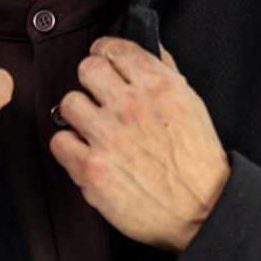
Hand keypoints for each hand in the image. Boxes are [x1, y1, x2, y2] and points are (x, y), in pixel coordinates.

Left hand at [50, 38, 229, 251]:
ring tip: (93, 128)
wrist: (201, 211)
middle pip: (86, 69)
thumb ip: (166, 74)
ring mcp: (108, 137)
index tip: (104, 61)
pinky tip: (85, 152)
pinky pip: (59, 142)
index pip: (114, 48)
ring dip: (79, 115)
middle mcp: (130, 106)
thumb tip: (148, 49)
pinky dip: (69, 146)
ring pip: (69, 103)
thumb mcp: (191, 105)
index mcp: (158, 85)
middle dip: (92, 82)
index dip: (106, 53)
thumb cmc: (198, 162)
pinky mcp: (91, 169)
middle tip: (99, 98)